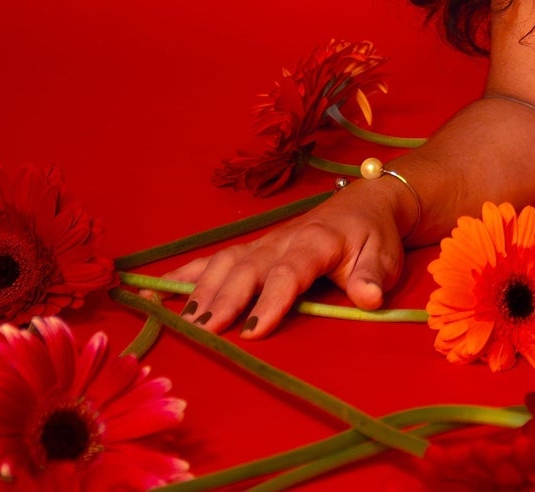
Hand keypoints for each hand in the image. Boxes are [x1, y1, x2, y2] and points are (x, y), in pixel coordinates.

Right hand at [163, 182, 407, 339]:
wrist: (367, 204)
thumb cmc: (373, 236)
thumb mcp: (384, 256)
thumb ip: (373, 276)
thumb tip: (369, 297)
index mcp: (317, 241)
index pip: (291, 271)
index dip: (273, 299)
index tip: (255, 331)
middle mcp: (282, 239)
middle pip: (248, 269)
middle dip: (225, 299)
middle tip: (203, 332)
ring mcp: (262, 244)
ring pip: (224, 264)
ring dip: (200, 292)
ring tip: (178, 324)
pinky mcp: (250, 249)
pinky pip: (211, 260)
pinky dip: (180, 275)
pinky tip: (150, 293)